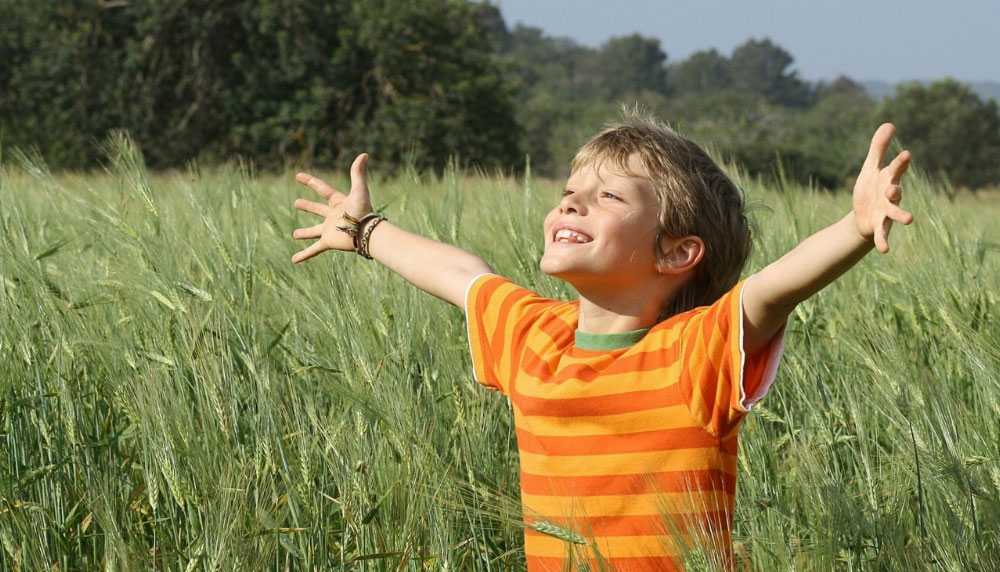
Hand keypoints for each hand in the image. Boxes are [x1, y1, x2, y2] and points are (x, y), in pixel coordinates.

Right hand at [291, 154, 372, 262]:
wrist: (367, 232)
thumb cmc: (364, 211)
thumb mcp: (359, 189)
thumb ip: (358, 172)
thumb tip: (364, 154)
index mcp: (338, 202)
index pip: (322, 189)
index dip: (310, 181)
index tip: (298, 176)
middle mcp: (333, 216)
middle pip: (317, 209)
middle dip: (307, 206)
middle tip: (296, 203)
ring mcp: (330, 230)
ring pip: (314, 231)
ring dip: (305, 233)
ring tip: (295, 235)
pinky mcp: (328, 241)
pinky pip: (314, 250)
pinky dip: (304, 255)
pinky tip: (294, 260)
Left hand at [853, 124, 913, 252]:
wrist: (862, 214)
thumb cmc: (870, 189)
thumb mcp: (870, 168)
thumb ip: (879, 148)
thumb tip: (889, 123)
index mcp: (888, 179)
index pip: (895, 169)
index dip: (900, 162)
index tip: (905, 154)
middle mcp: (890, 196)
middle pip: (896, 192)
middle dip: (896, 190)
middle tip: (893, 189)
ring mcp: (887, 212)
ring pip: (896, 213)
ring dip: (902, 215)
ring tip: (909, 219)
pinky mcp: (880, 226)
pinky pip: (883, 234)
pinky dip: (884, 242)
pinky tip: (885, 250)